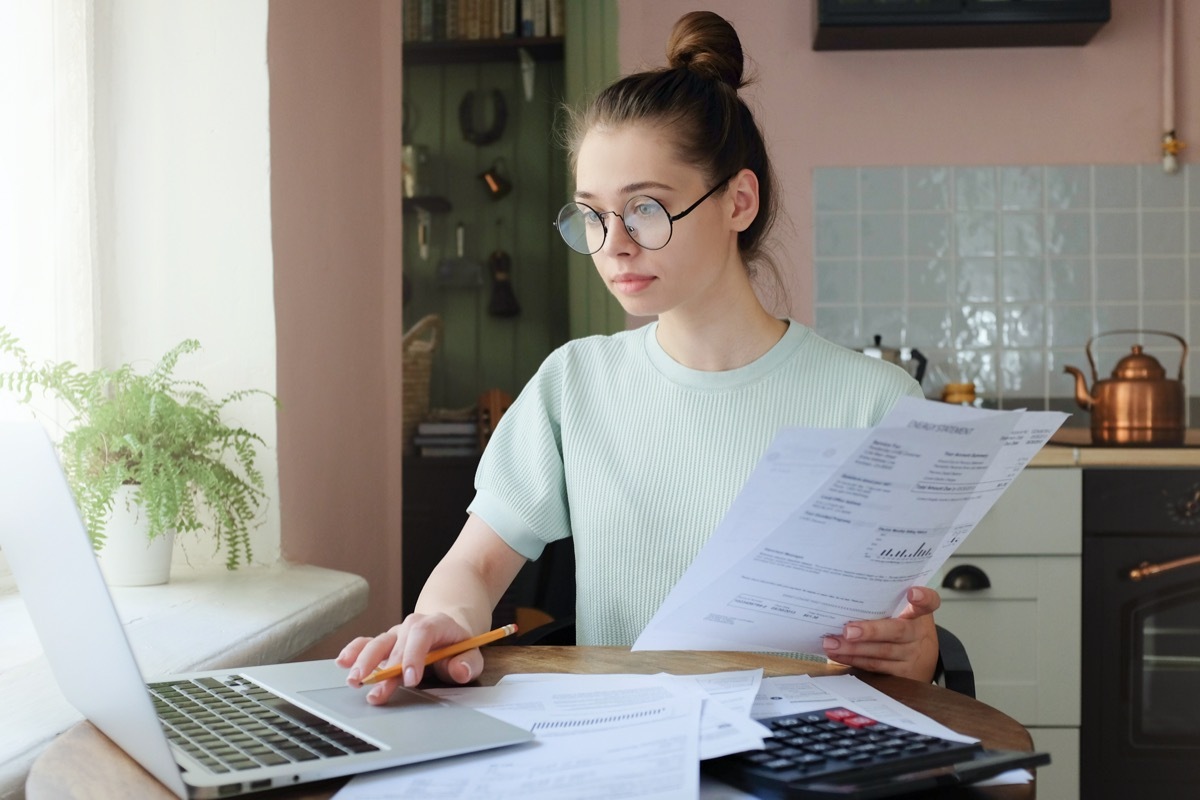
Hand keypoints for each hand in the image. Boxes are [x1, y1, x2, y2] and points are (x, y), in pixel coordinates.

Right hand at [336, 613, 480, 704]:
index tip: (410, 679)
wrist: (448, 631)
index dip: (414, 655)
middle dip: (384, 667)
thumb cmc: (457, 647)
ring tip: (354, 680)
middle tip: (375, 688)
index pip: (422, 634)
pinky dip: (353, 652)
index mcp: (435, 624)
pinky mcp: (384, 644)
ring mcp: (395, 635)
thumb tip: (459, 670)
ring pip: (377, 643)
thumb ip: (468, 663)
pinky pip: (366, 643)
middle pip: (395, 641)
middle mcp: (411, 627)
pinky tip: (342, 662)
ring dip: (363, 661)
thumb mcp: (471, 654)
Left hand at [821, 586, 940, 681]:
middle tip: (848, 630)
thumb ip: (885, 603)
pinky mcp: (903, 674)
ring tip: (831, 643)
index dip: (923, 598)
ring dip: (853, 649)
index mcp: (919, 614)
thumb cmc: (905, 627)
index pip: (929, 603)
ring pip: (882, 652)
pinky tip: (838, 655)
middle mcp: (918, 634)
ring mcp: (912, 656)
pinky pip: (875, 666)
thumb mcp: (904, 613)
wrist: (923, 660)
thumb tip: (846, 593)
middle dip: (870, 631)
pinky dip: (854, 660)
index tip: (913, 593)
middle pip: (897, 631)